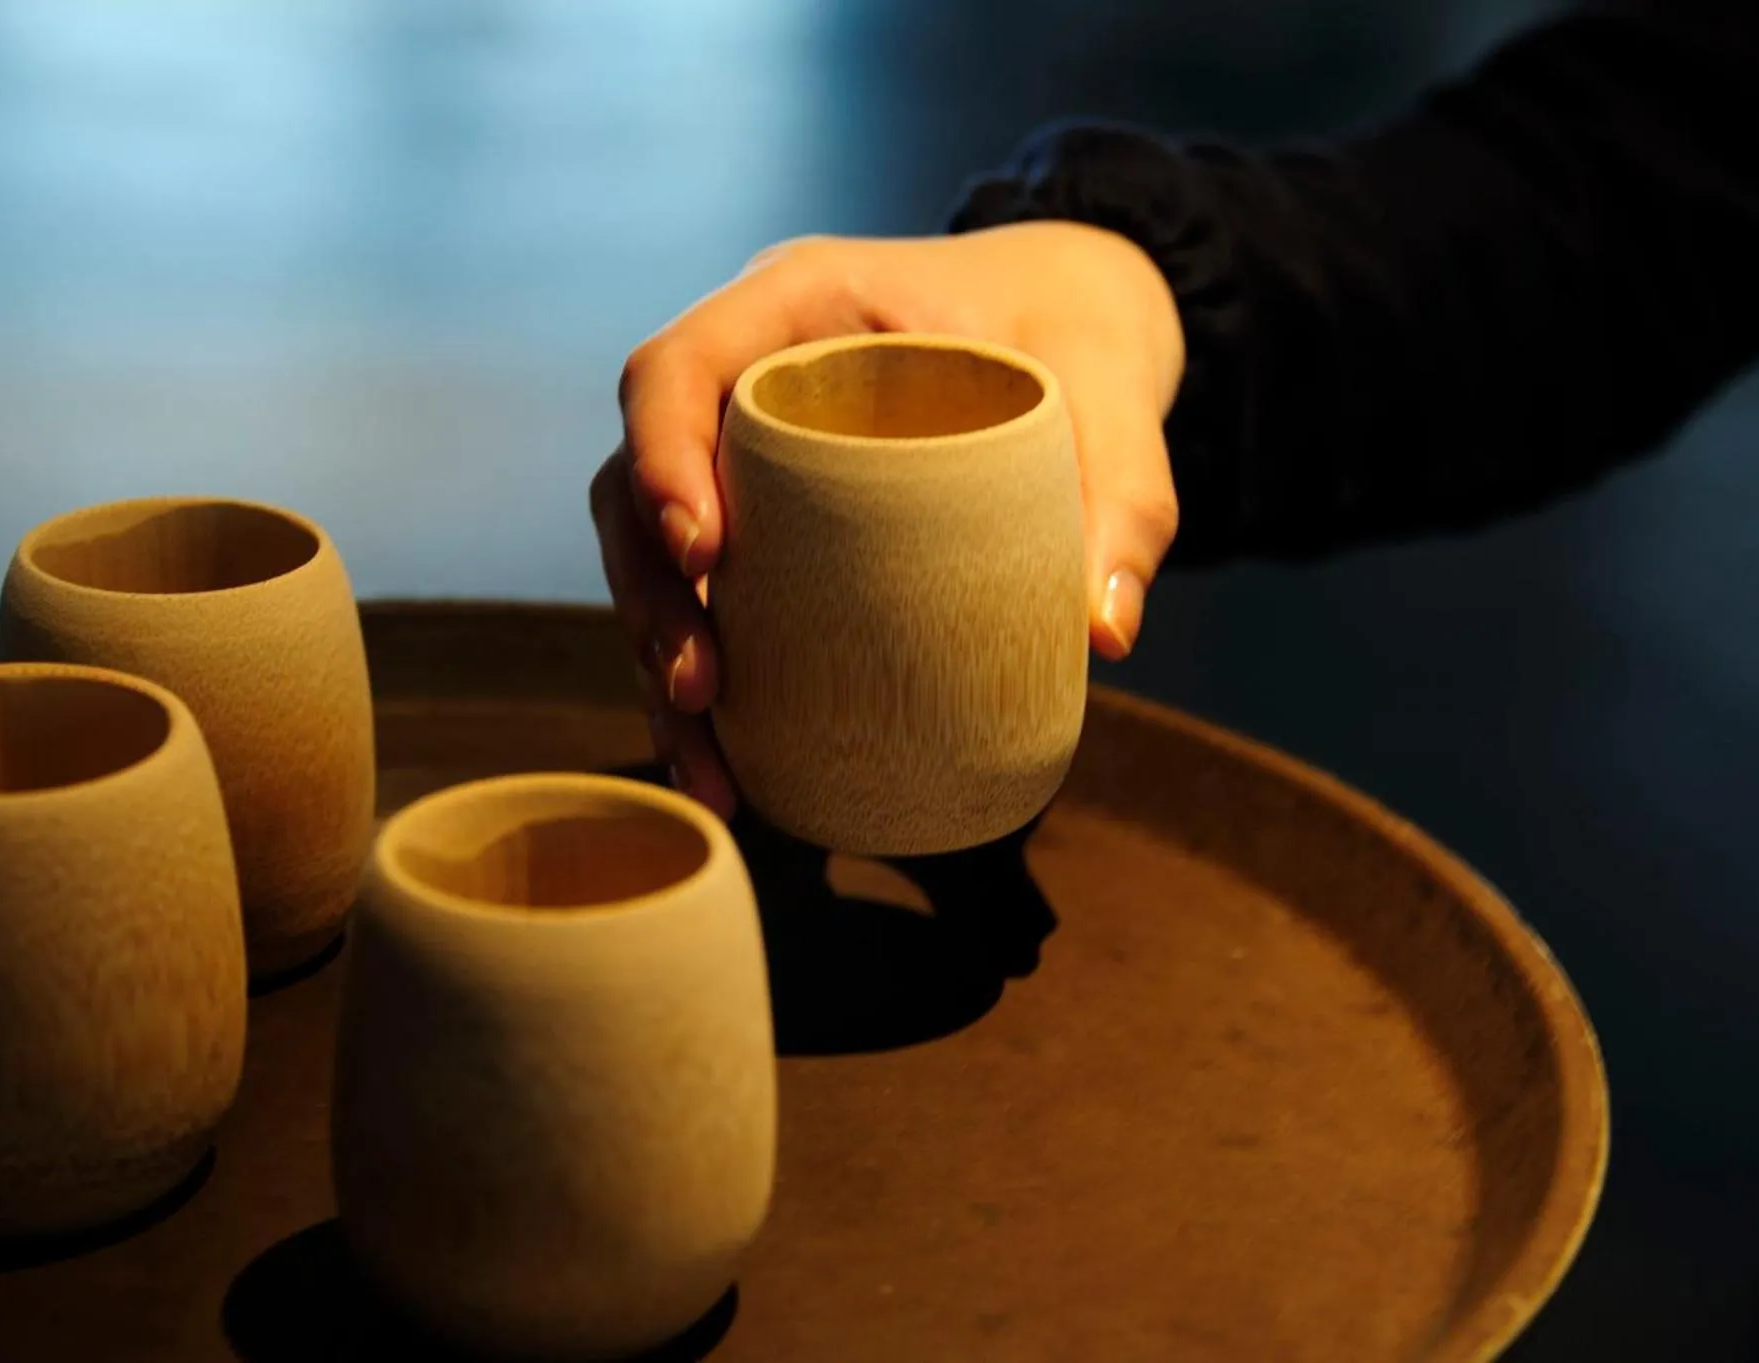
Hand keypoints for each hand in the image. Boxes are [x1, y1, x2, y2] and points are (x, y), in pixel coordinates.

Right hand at [588, 220, 1185, 818]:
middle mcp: (744, 372)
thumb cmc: (1077, 328)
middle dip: (650, 593)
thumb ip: (1126, 494)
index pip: (677, 365)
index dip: (661, 454)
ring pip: (648, 550)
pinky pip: (704, 594)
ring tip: (710, 761)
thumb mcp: (1116, 387)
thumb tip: (1104, 633)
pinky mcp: (763, 519)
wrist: (1073, 318)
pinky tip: (729, 768)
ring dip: (660, 657)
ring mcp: (741, 450)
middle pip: (632, 476)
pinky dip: (706, 679)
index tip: (702, 554)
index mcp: (799, 301)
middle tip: (702, 689)